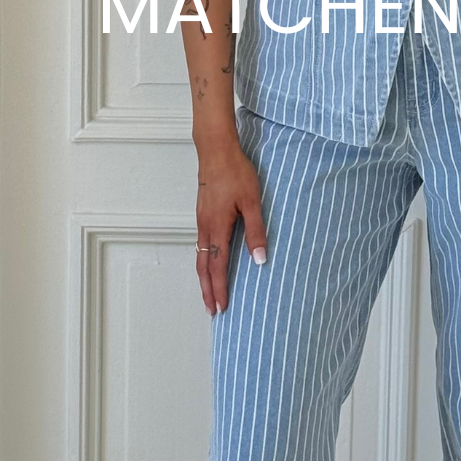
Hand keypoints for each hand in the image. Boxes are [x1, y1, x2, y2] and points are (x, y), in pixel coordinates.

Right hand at [195, 135, 267, 314]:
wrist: (216, 151)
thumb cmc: (236, 173)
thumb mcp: (252, 202)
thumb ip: (256, 231)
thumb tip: (260, 259)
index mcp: (218, 228)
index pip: (218, 267)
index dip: (220, 288)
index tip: (221, 307)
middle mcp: (205, 228)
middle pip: (203, 267)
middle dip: (208, 290)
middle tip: (212, 310)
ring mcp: (201, 221)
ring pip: (200, 257)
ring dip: (204, 278)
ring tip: (209, 293)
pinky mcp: (202, 214)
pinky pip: (200, 245)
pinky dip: (203, 262)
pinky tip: (209, 264)